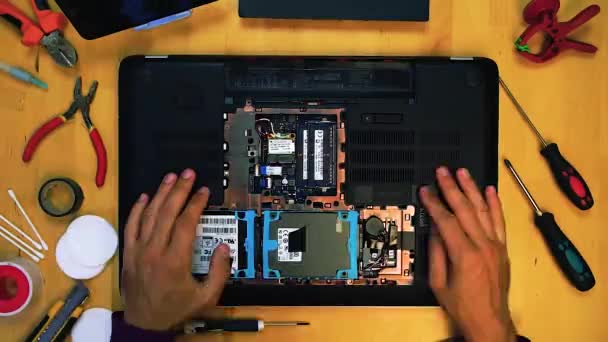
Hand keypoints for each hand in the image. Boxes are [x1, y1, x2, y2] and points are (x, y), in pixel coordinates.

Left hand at [121, 169, 230, 330]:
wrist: (145, 325)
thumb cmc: (175, 311)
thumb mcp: (206, 297)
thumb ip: (219, 272)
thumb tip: (224, 249)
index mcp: (175, 260)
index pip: (186, 223)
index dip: (196, 204)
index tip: (203, 192)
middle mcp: (154, 252)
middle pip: (167, 212)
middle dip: (179, 190)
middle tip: (188, 174)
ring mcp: (138, 251)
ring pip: (148, 215)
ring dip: (160, 194)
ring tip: (170, 178)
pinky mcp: (128, 254)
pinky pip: (131, 226)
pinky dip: (137, 210)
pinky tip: (144, 197)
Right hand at [420, 167, 514, 341]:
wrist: (489, 321)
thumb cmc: (463, 306)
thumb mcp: (439, 282)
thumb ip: (437, 253)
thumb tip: (435, 229)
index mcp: (464, 255)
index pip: (447, 220)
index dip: (434, 203)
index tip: (425, 190)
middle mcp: (483, 247)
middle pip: (465, 209)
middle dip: (452, 187)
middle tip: (442, 171)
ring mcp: (495, 246)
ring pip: (484, 210)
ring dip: (472, 189)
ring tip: (463, 173)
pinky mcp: (503, 249)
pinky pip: (500, 221)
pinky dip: (495, 204)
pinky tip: (490, 191)